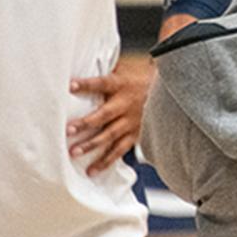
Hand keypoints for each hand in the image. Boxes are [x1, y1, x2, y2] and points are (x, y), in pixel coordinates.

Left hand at [69, 55, 155, 173]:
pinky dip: (106, 160)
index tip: (71, 85)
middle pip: (104, 114)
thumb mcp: (123, 73)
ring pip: (110, 135)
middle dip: (86, 123)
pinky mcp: (135, 136)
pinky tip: (93, 169)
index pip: (102, 83)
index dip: (87, 84)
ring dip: (92, 144)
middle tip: (69, 130)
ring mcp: (131, 122)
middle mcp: (125, 104)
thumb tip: (80, 67)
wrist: (167, 94)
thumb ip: (105, 74)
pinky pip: (120, 150)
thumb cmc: (137, 82)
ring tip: (75, 153)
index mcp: (121, 85)